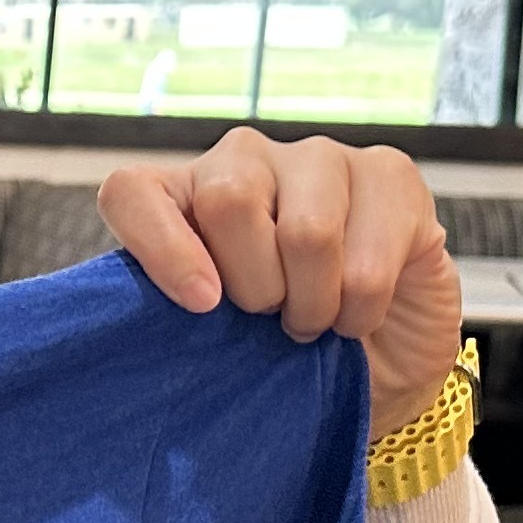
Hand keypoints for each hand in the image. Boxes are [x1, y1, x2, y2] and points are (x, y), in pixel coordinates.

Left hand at [102, 130, 462, 432]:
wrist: (378, 365)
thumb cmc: (280, 351)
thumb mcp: (214, 341)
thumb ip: (176, 317)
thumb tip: (158, 322)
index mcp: (182, 195)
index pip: (133, 192)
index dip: (159, 246)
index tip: (202, 304)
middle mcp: (245, 158)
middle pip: (230, 199)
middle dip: (256, 285)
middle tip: (272, 316)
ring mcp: (319, 157)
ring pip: (306, 231)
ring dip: (314, 304)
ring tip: (316, 319)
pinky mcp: (389, 173)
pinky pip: (368, 259)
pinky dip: (361, 311)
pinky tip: (360, 312)